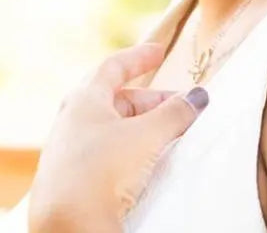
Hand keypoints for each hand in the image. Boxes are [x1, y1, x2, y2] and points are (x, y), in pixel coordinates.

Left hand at [27, 41, 208, 231]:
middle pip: (117, 101)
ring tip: (168, 137)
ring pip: (113, 130)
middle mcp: (72, 122)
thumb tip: (198, 96)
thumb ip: (174, 113)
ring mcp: (69, 153)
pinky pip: (106, 155)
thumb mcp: (146, 136)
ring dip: (142, 128)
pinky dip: (130, 151)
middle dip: (151, 102)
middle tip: (180, 108)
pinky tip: (146, 164)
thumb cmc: (101, 171)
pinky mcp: (73, 181)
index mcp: (84, 100)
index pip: (113, 67)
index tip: (159, 52)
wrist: (68, 228)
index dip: (138, 57)